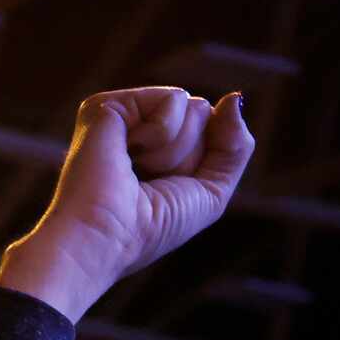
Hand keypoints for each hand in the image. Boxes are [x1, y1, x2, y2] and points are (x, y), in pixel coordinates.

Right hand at [0, 88, 255, 321]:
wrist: (103, 241)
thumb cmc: (148, 229)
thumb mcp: (211, 192)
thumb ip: (236, 145)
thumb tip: (233, 97)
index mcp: (156, 148)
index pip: (211, 127)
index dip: (202, 162)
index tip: (163, 191)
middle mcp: (137, 128)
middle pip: (204, 114)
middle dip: (189, 155)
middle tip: (148, 181)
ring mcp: (121, 115)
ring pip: (194, 106)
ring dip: (174, 150)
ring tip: (134, 171)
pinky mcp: (107, 105)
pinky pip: (173, 99)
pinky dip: (161, 133)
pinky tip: (126, 153)